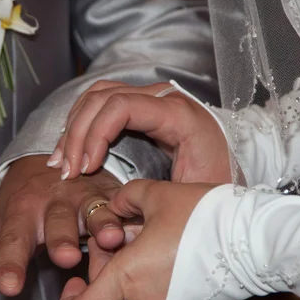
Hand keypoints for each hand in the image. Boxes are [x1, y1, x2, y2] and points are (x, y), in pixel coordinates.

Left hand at [0, 155, 124, 299]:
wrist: (53, 161)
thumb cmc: (24, 206)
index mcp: (21, 213)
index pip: (13, 241)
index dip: (11, 263)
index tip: (9, 286)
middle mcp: (53, 203)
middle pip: (57, 224)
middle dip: (61, 238)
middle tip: (62, 256)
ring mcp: (85, 197)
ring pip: (96, 211)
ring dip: (103, 224)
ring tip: (109, 238)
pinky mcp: (113, 196)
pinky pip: (125, 209)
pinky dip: (132, 218)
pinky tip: (140, 229)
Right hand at [47, 80, 240, 183]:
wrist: (236, 177)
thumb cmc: (219, 189)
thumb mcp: (193, 196)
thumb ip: (158, 196)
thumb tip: (113, 204)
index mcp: (179, 115)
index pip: (121, 106)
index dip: (94, 134)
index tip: (85, 169)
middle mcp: (165, 99)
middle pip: (103, 97)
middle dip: (77, 133)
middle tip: (66, 171)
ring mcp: (153, 100)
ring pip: (98, 95)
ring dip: (75, 126)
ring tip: (63, 161)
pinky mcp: (144, 108)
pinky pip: (104, 102)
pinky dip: (83, 122)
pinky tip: (73, 149)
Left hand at [59, 179, 216, 299]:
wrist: (254, 238)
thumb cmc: (205, 216)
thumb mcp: (157, 194)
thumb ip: (125, 198)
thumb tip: (115, 205)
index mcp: (128, 277)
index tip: (74, 280)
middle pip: (106, 296)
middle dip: (106, 267)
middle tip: (123, 236)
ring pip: (130, 296)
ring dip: (129, 271)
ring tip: (149, 237)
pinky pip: (154, 296)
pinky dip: (150, 277)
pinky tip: (166, 248)